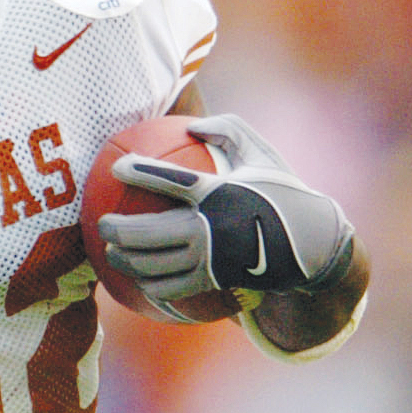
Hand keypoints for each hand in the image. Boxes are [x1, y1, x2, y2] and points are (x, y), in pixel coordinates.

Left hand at [95, 113, 355, 303]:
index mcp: (218, 193)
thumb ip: (228, 129)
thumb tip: (193, 124)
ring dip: (123, 259)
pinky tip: (137, 274)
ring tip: (111, 250)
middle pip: (145, 234)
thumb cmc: (279, 191)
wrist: (309, 245)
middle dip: (114, 229)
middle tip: (101, 223)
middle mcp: (210, 229)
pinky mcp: (210, 282)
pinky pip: (166, 288)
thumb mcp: (262, 153)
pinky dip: (146, 282)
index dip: (140, 171)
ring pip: (150, 265)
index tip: (117, 166)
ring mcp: (208, 260)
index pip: (171, 181)